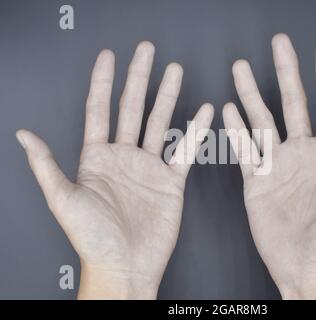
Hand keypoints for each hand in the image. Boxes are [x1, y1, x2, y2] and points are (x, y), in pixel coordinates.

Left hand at [17, 42, 213, 298]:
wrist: (125, 266)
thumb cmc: (92, 239)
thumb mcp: (64, 200)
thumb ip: (46, 165)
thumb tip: (23, 135)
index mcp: (96, 158)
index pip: (99, 109)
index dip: (103, 82)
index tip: (109, 57)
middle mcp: (123, 157)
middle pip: (132, 108)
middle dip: (139, 77)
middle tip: (147, 51)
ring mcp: (148, 167)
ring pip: (159, 122)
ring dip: (167, 96)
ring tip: (175, 71)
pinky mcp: (170, 180)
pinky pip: (185, 149)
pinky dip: (195, 130)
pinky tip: (202, 111)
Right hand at [223, 33, 315, 298]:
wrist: (309, 270)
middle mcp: (303, 156)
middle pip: (292, 103)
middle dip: (286, 71)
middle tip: (279, 44)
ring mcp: (278, 167)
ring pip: (262, 120)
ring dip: (251, 94)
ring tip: (240, 70)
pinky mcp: (257, 182)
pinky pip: (244, 149)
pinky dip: (236, 129)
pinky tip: (229, 111)